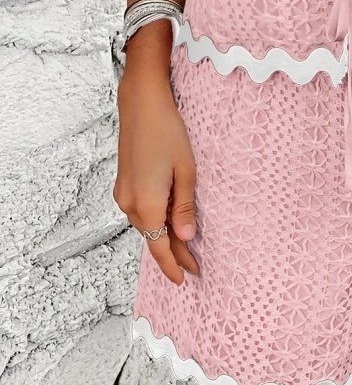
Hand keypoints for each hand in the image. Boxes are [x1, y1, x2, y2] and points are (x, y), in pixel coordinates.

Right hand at [114, 72, 199, 285]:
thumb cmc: (167, 133)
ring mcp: (122, 194)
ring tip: (185, 247)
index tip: (186, 279)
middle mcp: (129, 204)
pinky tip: (168, 223)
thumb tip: (187, 238)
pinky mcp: (122, 184)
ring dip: (163, 237)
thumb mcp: (186, 171)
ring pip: (145, 226)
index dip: (172, 266)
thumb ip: (184, 207)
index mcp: (147, 204)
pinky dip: (154, 222)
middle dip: (172, 253)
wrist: (141, 105)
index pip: (159, 247)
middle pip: (152, 239)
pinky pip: (140, 212)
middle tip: (195, 265)